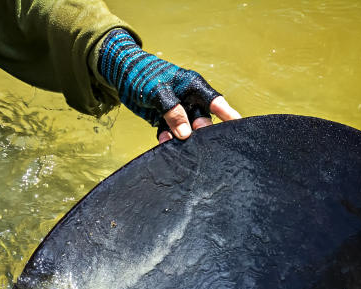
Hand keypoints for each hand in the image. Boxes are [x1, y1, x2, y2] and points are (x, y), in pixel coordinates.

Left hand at [96, 28, 240, 142]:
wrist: (120, 73)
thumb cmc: (142, 74)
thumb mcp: (158, 91)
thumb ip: (173, 112)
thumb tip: (186, 134)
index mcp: (194, 87)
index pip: (216, 103)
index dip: (229, 116)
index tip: (240, 128)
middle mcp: (190, 100)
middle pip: (203, 121)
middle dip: (201, 133)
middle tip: (195, 142)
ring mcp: (179, 111)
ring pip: (187, 131)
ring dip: (182, 139)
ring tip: (173, 143)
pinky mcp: (165, 121)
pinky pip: (171, 134)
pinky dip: (167, 140)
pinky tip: (162, 142)